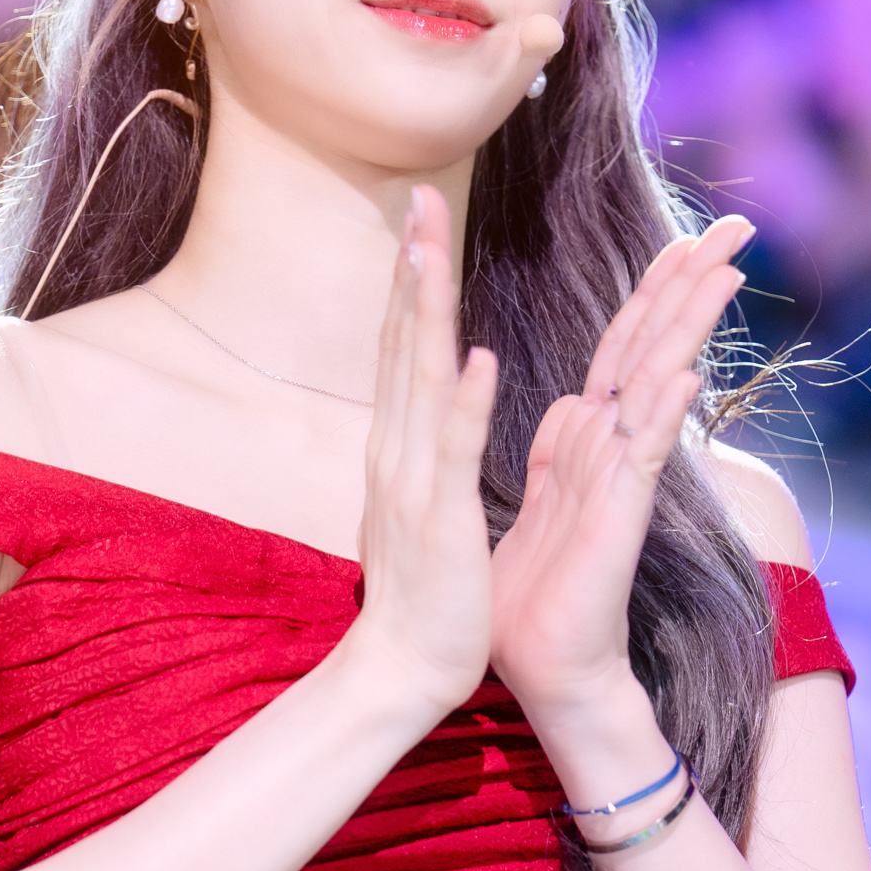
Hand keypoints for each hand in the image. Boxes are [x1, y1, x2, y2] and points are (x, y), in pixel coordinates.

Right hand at [348, 184, 497, 721]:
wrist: (399, 669)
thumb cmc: (419, 592)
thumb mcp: (413, 503)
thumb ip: (417, 449)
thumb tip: (421, 404)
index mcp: (396, 446)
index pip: (400, 349)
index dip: (409, 282)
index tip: (418, 222)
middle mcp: (394, 450)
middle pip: (399, 343)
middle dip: (410, 271)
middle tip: (415, 200)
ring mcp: (411, 480)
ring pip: (418, 379)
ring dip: (428, 311)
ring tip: (432, 248)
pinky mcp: (440, 517)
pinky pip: (453, 450)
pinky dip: (462, 402)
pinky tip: (476, 357)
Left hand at [489, 215, 752, 723]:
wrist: (546, 666)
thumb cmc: (539, 594)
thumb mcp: (540, 500)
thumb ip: (561, 450)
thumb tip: (578, 404)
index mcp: (588, 438)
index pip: (627, 345)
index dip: (656, 290)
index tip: (689, 236)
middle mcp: (613, 447)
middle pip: (656, 346)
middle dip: (692, 284)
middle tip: (740, 227)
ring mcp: (621, 478)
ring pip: (659, 386)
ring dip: (688, 327)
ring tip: (724, 271)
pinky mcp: (617, 518)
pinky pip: (642, 453)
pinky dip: (662, 411)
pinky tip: (685, 371)